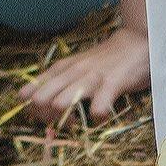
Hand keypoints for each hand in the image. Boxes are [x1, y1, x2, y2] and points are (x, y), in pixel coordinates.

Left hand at [19, 24, 151, 127]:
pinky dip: (98, 119)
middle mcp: (71, 72)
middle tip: (61, 123)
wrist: (135, 42)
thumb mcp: (75, 67)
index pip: (30, 93)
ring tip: (79, 122)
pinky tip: (102, 116)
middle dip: (46, 118)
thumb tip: (36, 102)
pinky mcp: (110, 85)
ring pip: (60, 103)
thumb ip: (59, 81)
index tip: (48, 117)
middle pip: (40, 100)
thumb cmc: (105, 60)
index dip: (34, 111)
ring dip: (67, 121)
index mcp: (61, 69)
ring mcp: (90, 78)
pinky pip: (98, 110)